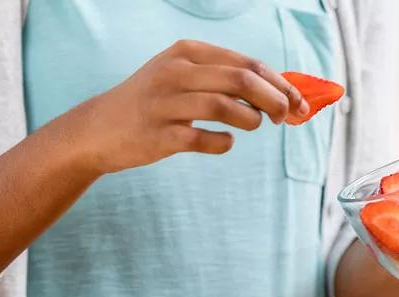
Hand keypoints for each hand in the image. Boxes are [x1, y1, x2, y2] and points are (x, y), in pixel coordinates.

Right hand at [78, 40, 308, 174]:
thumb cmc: (152, 103)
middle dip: (274, 99)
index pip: (246, 63)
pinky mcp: (159, 135)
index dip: (280, 84)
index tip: (299, 102)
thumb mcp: (182, 77)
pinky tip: (224, 141)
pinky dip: (222, 142)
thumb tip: (277, 92)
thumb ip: (223, 79)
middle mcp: (176, 72)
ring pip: (225, 106)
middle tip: (286, 117)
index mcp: (187, 52)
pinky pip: (203, 139)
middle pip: (241, 80)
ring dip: (251, 119)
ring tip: (253, 125)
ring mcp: (166, 103)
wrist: (99, 129)